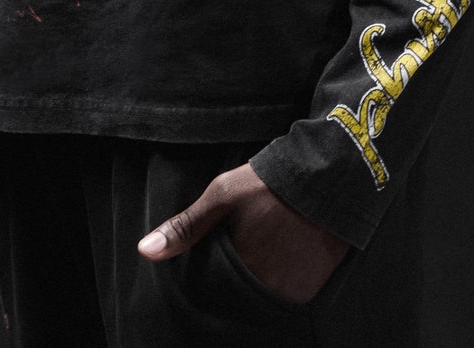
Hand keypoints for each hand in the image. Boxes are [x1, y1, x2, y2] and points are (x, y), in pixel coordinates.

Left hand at [137, 162, 349, 305]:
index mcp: (240, 268)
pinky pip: (287, 295)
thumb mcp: (223, 195)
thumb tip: (145, 250)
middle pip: (238, 294)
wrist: (328, 177)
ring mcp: (292, 292)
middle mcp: (266, 288)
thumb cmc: (270, 183)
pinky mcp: (312, 289)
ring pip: (263, 296)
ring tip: (265, 247)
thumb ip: (186, 226)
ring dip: (259, 280)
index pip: (213, 288)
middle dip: (236, 278)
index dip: (212, 273)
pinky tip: (282, 254)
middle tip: (246, 246)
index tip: (218, 253)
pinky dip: (282, 281)